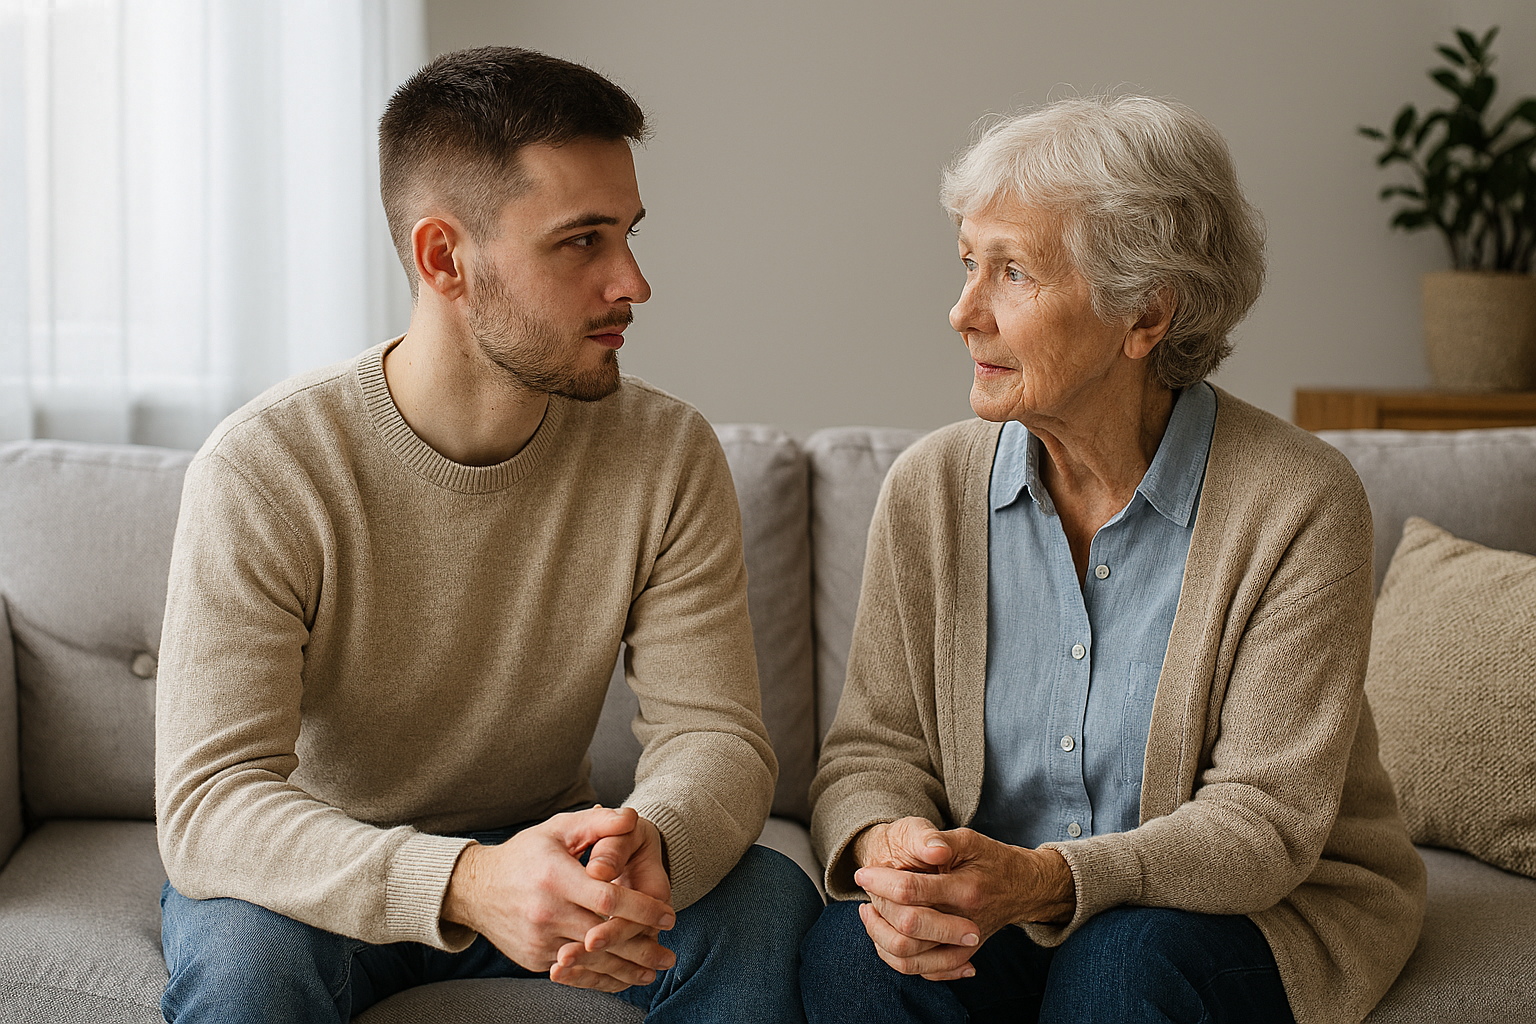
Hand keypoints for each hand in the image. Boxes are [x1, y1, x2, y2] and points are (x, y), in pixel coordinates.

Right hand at [442, 806, 675, 992]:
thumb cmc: (526, 853)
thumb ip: (598, 823)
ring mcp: (538, 939)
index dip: (641, 909)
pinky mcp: (533, 958)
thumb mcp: (559, 829)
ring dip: (625, 970)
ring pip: (590, 961)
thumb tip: (633, 817)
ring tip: (652, 972)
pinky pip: (573, 971)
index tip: (668, 915)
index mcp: (555, 877)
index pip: (607, 900)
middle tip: (669, 956)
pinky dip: (599, 975)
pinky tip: (621, 976)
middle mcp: (545, 912)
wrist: (476, 889)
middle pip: (602, 938)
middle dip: (640, 948)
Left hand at [852, 817, 1074, 980]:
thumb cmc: (991, 859)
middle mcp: (965, 922)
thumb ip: (942, 841)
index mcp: (965, 889)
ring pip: (912, 959)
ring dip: (882, 938)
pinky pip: (926, 971)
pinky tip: (887, 938)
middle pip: (908, 930)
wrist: (1023, 887)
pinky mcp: (963, 955)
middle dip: (878, 911)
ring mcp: (964, 944)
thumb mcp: (969, 840)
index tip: (863, 873)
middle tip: (865, 893)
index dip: (881, 881)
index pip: (912, 890)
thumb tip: (931, 848)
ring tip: (870, 916)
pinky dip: (901, 960)